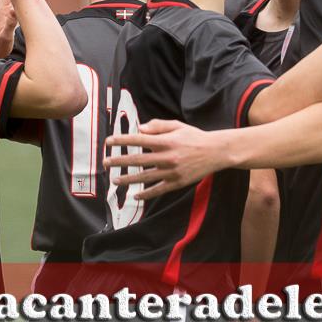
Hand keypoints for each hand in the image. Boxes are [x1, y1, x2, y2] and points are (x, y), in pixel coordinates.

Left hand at [103, 119, 230, 199]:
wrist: (216, 152)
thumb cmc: (194, 137)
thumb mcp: (177, 126)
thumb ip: (158, 126)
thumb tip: (139, 129)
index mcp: (166, 141)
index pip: (138, 139)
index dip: (122, 140)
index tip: (108, 141)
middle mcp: (167, 156)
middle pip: (138, 159)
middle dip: (119, 161)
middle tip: (105, 162)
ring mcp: (172, 171)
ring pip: (145, 177)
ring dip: (128, 179)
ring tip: (115, 180)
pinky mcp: (177, 183)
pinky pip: (158, 190)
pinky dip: (146, 194)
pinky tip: (135, 196)